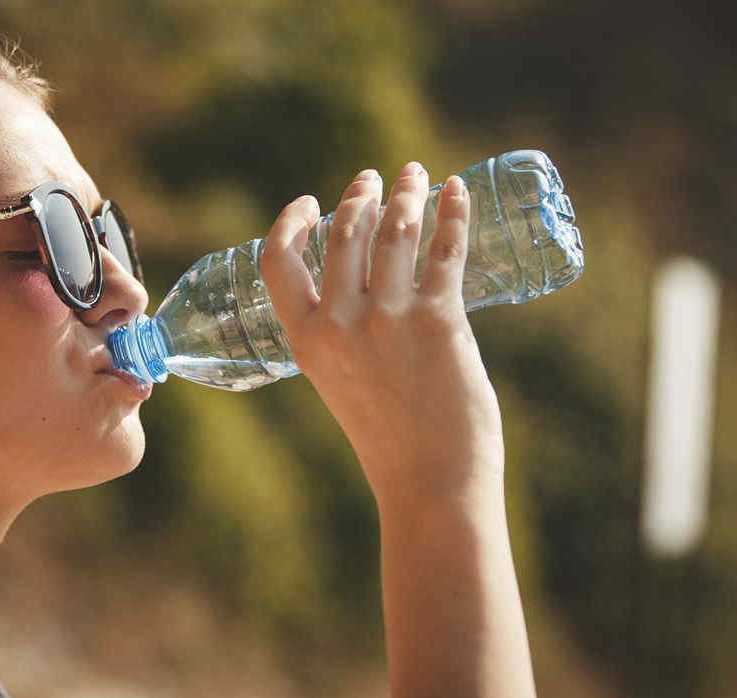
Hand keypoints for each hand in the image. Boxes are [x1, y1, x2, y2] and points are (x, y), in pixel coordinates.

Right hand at [259, 163, 503, 503]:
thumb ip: (344, 335)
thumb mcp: (342, 382)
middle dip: (361, 195)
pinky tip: (457, 191)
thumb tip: (371, 283)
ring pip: (394, 232)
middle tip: (378, 178)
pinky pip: (445, 250)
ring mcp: (388, 320)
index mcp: (306, 342)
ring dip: (407, 194)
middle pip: (344, 234)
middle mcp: (340, 325)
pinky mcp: (439, 321)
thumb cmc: (392, 441)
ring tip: (416, 176)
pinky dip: (452, 213)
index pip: (279, 262)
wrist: (431, 483)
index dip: (291, 223)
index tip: (311, 201)